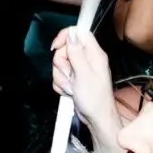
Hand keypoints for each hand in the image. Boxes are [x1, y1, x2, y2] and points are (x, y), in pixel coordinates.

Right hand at [51, 27, 117, 144]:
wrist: (96, 119)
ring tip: (71, 87)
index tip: (56, 47)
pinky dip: (61, 85)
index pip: (78, 33)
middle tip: (70, 76)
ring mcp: (80, 70)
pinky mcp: (74, 79)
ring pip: (60, 64)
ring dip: (61, 77)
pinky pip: (60, 76)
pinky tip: (70, 91)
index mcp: (94, 54)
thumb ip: (77, 53)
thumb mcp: (84, 74)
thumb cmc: (95, 99)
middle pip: (65, 49)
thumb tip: (72, 34)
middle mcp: (87, 59)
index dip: (65, 37)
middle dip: (62, 64)